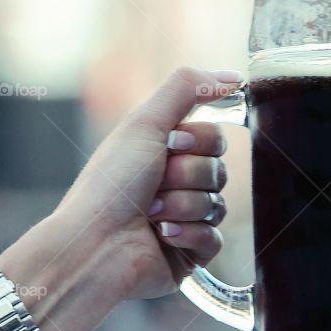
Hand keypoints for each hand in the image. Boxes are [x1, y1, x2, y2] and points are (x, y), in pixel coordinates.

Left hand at [52, 66, 240, 300]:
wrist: (97, 244)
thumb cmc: (112, 184)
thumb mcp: (144, 122)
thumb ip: (187, 89)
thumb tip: (233, 76)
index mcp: (165, 154)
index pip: (215, 139)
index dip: (197, 142)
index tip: (169, 146)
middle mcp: (176, 185)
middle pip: (219, 172)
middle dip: (187, 177)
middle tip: (153, 186)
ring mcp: (185, 221)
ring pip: (218, 206)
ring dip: (183, 207)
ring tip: (150, 215)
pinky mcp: (190, 254)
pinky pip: (215, 239)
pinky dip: (189, 235)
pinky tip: (163, 236)